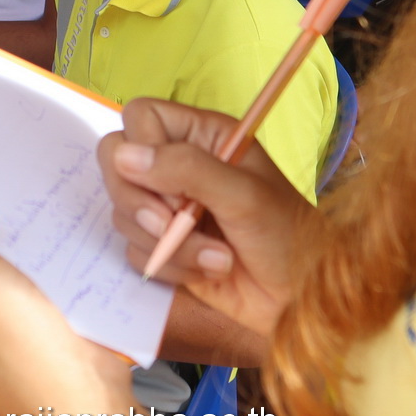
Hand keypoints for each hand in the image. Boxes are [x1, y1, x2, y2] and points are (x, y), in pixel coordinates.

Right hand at [97, 98, 311, 338]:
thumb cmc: (286, 236)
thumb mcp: (243, 195)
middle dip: (140, 202)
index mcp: (203, 135)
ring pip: (124, 212)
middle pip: (116, 163)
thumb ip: (186, 169)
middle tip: (171, 223)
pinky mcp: (164, 246)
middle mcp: (180, 165)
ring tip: (217, 257)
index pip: (139, 117)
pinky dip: (170, 265)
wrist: (299, 297)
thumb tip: (124, 155)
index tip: (172, 187)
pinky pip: (135, 250)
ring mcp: (169, 207)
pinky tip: (209, 270)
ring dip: (169, 243)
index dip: (143, 149)